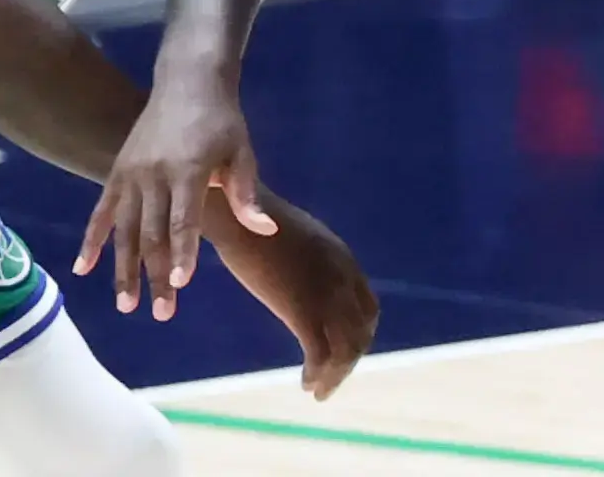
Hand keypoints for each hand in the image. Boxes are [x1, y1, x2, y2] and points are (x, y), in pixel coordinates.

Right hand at [74, 73, 274, 319]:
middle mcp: (153, 173)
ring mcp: (130, 173)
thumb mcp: (242, 152)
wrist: (188, 81)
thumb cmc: (222, 121)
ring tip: (126, 305)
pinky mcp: (116, 171)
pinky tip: (83, 269)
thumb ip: (247, 194)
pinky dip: (91, 240)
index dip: (183, 252)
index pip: (184, 219)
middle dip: (157, 275)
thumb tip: (265, 230)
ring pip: (123, 229)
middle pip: (153, 233)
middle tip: (162, 314)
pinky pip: (101, 211)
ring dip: (123, 268)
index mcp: (187, 168)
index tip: (181, 284)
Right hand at [215, 199, 379, 399]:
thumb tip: (307, 281)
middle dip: (349, 362)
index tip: (342, 353)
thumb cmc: (255, 222)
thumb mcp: (298, 240)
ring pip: (345, 348)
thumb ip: (312, 262)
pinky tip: (306, 383)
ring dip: (335, 376)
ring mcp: (324, 293)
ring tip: (318, 390)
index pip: (368, 309)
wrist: (236, 212)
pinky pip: (318, 352)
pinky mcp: (299, 307)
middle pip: (361, 332)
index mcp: (343, 260)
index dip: (360, 336)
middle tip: (330, 381)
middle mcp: (342, 278)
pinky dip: (317, 374)